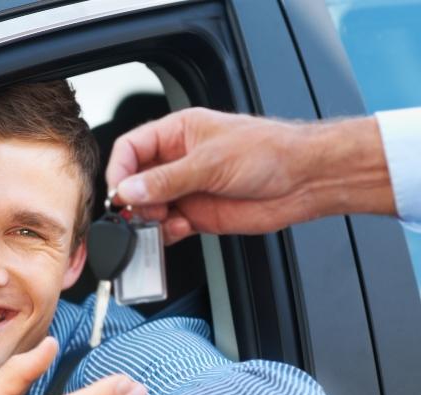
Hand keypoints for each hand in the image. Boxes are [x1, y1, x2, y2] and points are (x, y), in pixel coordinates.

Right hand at [106, 108, 395, 243]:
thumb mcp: (211, 162)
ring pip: (151, 209)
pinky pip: (170, 228)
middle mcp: (179, 162)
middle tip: (139, 214)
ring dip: (149, 221)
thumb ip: (167, 179)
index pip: (132, 149)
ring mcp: (189, 190)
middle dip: (134, 201)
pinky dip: (166, 235)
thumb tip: (129, 190)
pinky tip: (177, 232)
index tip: (118, 193)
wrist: (302, 180)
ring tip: (159, 226)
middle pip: (137, 183)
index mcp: (178, 133)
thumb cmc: (267, 152)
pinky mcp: (200, 216)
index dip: (120, 170)